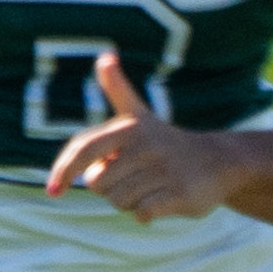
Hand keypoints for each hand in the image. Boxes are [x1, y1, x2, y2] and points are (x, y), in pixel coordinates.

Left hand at [43, 53, 238, 221]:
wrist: (219, 161)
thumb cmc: (165, 142)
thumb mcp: (141, 114)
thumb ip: (118, 88)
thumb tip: (105, 57)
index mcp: (130, 126)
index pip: (85, 148)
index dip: (64, 169)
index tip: (53, 191)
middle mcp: (147, 144)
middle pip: (98, 183)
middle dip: (109, 188)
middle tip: (132, 176)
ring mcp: (165, 170)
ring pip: (120, 201)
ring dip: (129, 202)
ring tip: (149, 186)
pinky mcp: (180, 193)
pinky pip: (142, 214)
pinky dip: (146, 213)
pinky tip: (162, 200)